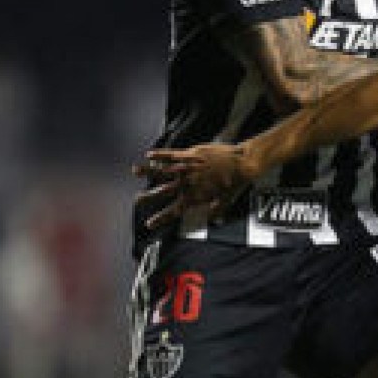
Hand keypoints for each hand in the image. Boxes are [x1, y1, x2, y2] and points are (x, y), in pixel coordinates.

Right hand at [133, 143, 252, 229]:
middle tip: (137, 200)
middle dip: (148, 197)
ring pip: (163, 170)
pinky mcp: (191, 154)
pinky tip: (149, 154)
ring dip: (148, 171)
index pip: (174, 211)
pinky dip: (159, 154)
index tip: (149, 224)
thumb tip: (213, 221)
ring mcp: (188, 167)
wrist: (243, 163)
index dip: (160, 218)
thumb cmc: (236, 182)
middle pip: (163, 191)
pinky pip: (171, 154)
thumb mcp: (226, 201)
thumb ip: (216, 211)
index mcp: (195, 197)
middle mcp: (188, 183)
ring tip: (134, 171)